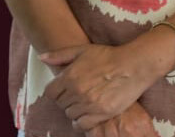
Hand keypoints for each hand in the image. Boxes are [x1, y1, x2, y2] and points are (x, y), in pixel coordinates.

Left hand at [42, 43, 163, 130]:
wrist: (133, 66)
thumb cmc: (108, 56)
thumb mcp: (81, 50)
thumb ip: (59, 55)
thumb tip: (41, 58)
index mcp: (70, 76)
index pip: (50, 93)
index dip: (55, 92)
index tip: (62, 90)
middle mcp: (77, 91)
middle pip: (60, 104)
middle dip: (65, 100)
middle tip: (75, 96)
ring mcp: (90, 104)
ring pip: (70, 115)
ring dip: (74, 110)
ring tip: (82, 104)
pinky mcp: (102, 113)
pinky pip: (83, 124)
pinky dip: (82, 122)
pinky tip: (87, 115)